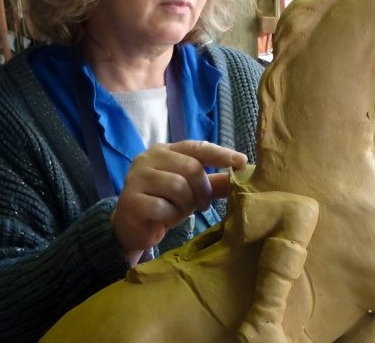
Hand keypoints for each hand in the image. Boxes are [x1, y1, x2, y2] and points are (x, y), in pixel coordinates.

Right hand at [112, 141, 246, 263]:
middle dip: (203, 190)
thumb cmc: (164, 204)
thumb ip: (214, 183)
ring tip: (179, 211)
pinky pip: (163, 207)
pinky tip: (164, 219)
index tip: (243, 162)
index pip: (197, 147)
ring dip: (186, 205)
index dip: (221, 154)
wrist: (130, 228)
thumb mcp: (192, 191)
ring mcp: (137, 177)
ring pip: (178, 187)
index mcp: (165, 150)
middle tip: (202, 205)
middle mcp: (149, 158)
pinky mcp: (130, 200)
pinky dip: (170, 216)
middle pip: (191, 168)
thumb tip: (244, 175)